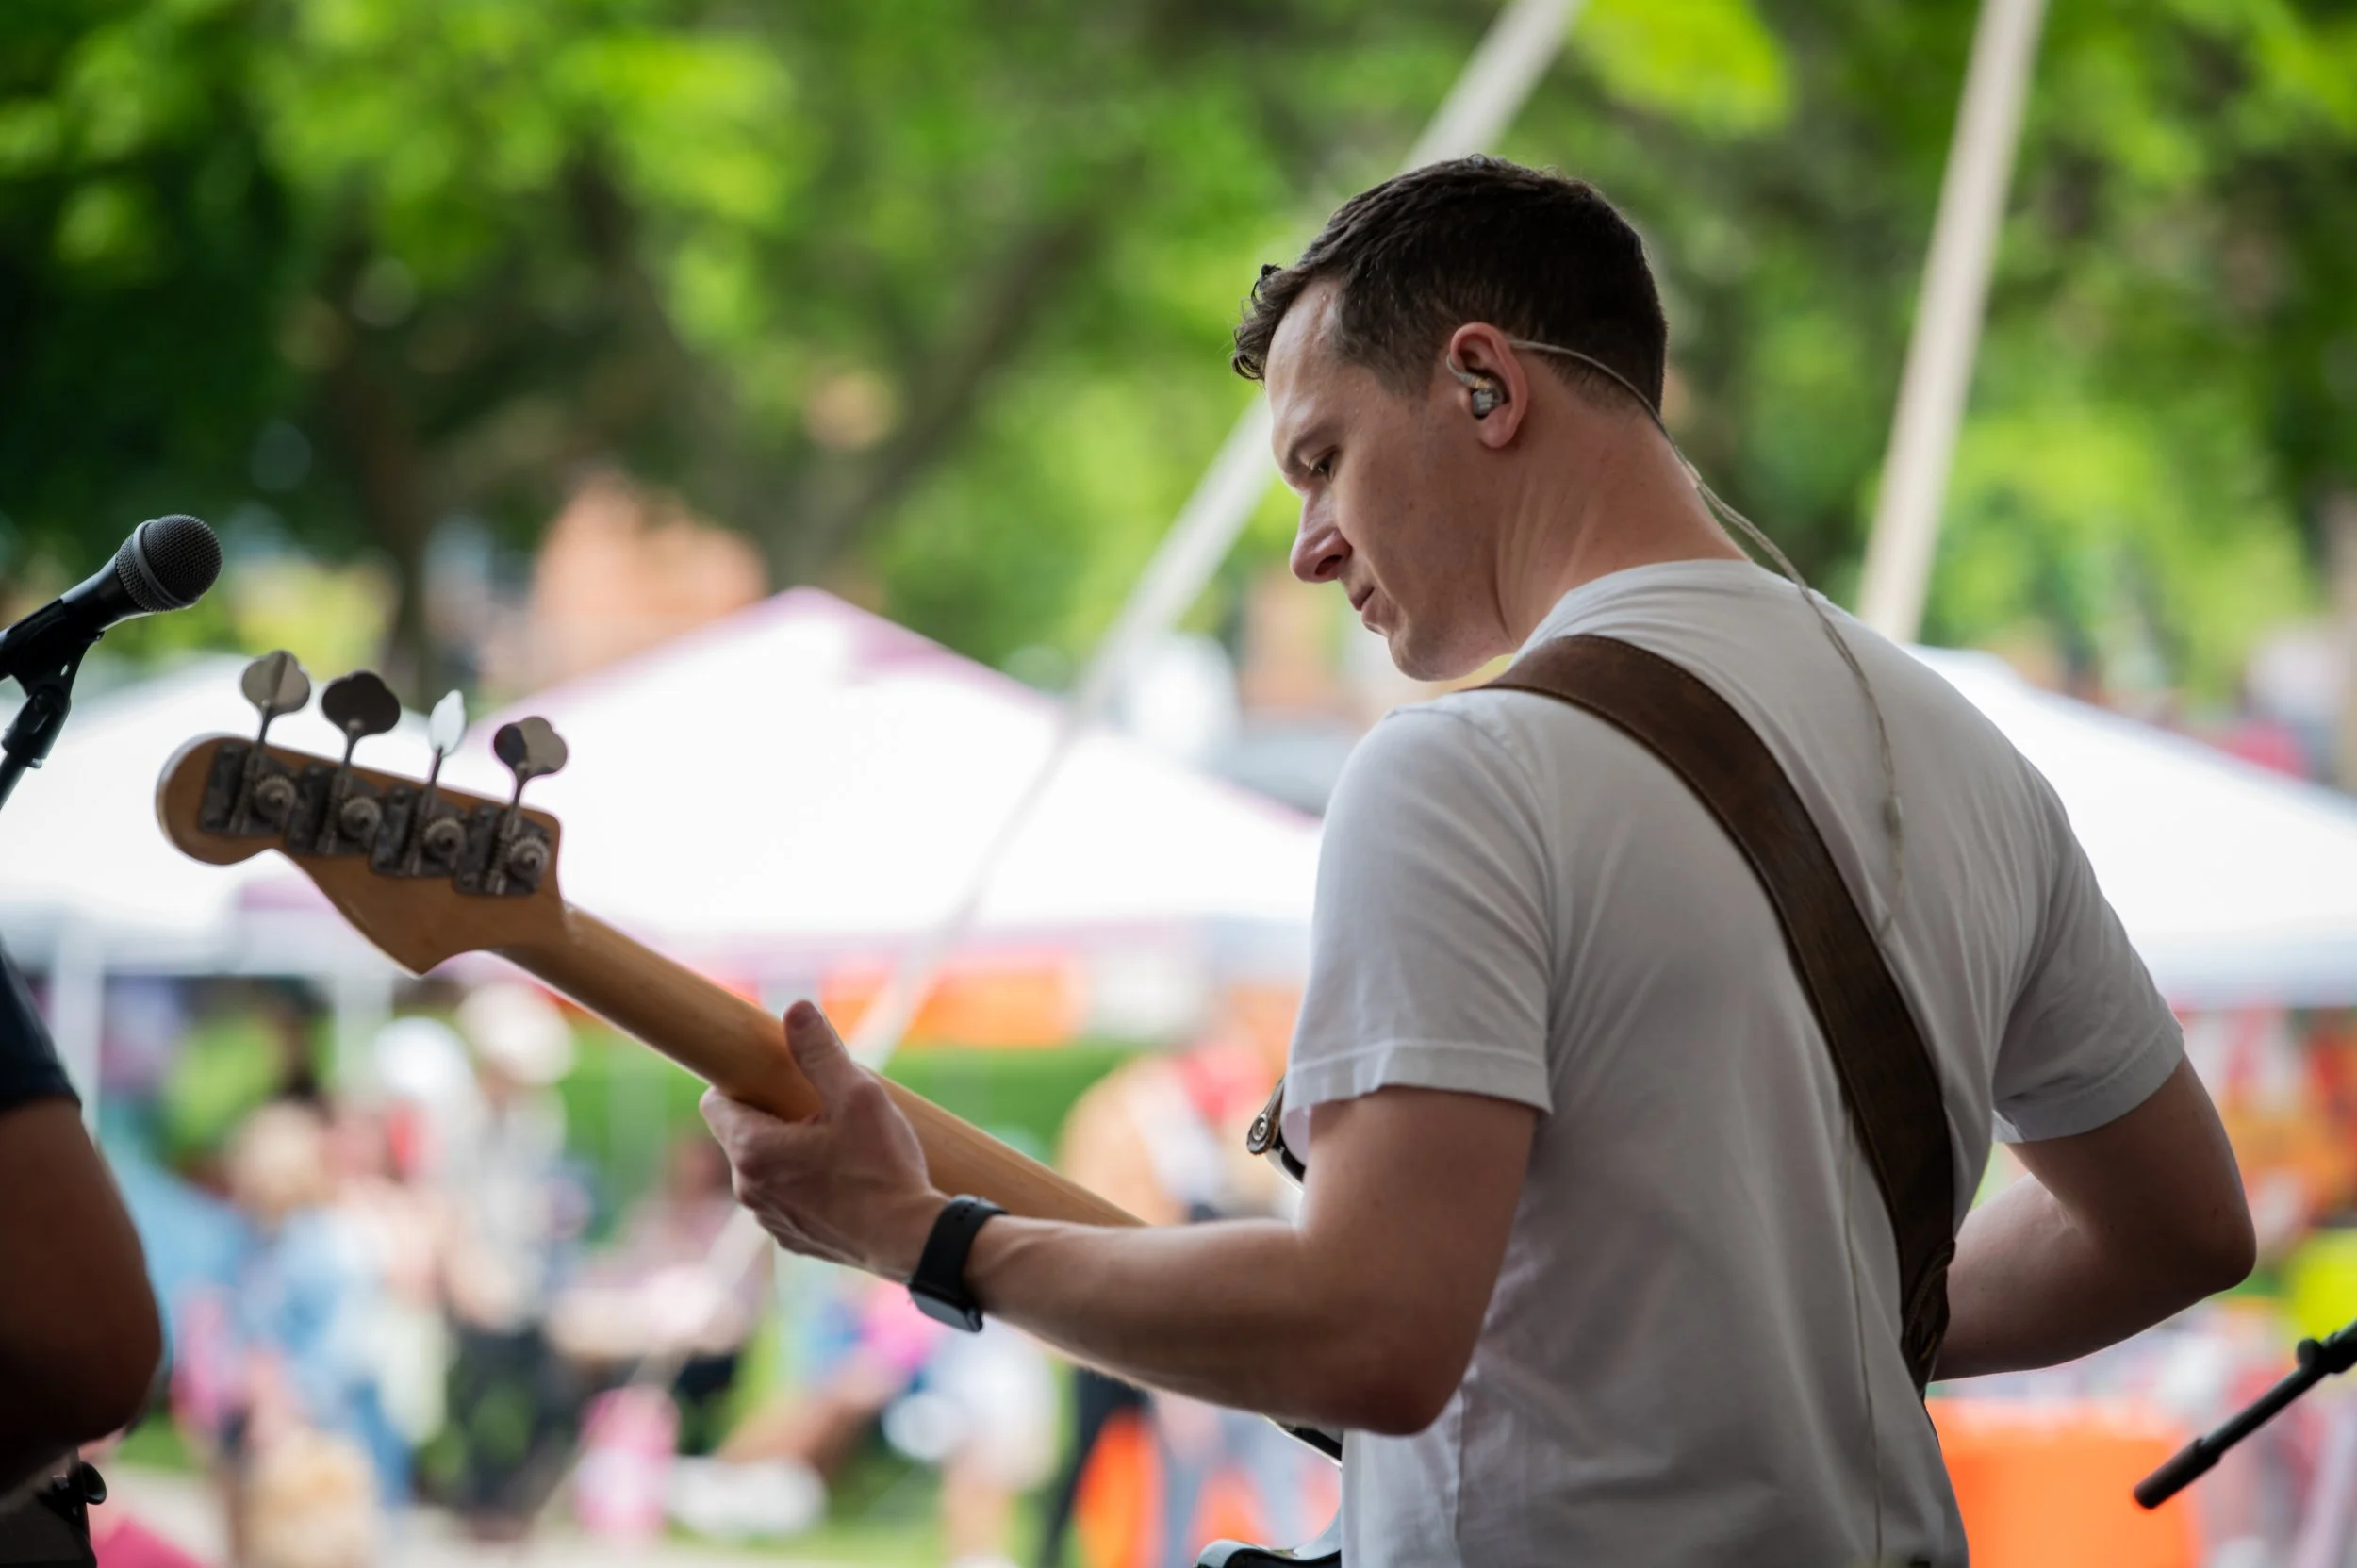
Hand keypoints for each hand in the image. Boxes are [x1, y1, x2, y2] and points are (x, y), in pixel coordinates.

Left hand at [700, 1001, 947, 1278]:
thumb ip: (820, 1051)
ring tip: (839, 1145)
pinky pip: (785, 1199)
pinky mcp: (792, 1240)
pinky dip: (805, 1184)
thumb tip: (795, 1009)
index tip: (777, 1078)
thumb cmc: (883, 1168)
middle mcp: (748, 1191)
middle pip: (742, 1134)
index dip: (742, 1083)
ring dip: (789, 1151)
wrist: (912, 1241)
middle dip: (773, 1116)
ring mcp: (769, 1220)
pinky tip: (846, 1179)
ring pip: (764, 1168)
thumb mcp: (857, 1096)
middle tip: (822, 1109)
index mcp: (752, 1151)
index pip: (714, 1103)